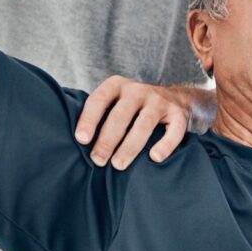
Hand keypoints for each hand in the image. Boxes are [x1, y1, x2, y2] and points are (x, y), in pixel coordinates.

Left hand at [74, 77, 204, 169]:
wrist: (174, 98)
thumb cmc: (131, 107)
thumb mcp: (114, 102)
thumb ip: (98, 114)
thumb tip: (73, 141)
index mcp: (117, 85)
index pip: (99, 100)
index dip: (89, 119)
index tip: (81, 140)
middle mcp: (138, 90)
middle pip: (120, 115)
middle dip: (107, 139)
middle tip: (98, 160)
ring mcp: (159, 101)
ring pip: (144, 124)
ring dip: (130, 146)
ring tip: (118, 164)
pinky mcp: (179, 114)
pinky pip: (174, 131)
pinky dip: (165, 144)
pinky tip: (154, 158)